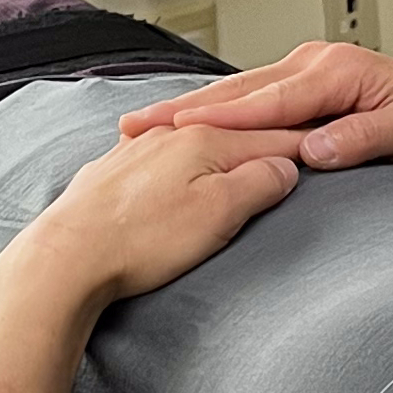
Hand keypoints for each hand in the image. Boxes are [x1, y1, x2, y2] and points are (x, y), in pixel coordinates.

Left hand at [6, 117, 301, 315]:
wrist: (66, 257)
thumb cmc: (141, 241)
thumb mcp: (220, 214)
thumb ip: (260, 183)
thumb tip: (284, 167)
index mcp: (203, 139)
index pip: (271, 136)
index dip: (303, 145)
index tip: (326, 147)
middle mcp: (169, 135)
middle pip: (232, 135)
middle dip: (264, 143)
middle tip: (295, 150)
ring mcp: (136, 151)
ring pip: (193, 144)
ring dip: (221, 153)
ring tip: (242, 157)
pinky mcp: (111, 174)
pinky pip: (159, 160)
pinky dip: (181, 165)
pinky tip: (178, 174)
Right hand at [119, 41, 392, 192]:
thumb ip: (364, 137)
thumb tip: (317, 149)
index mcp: (337, 70)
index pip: (267, 100)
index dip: (219, 118)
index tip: (176, 131)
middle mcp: (317, 64)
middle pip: (239, 91)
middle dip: (184, 108)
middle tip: (135, 126)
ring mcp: (310, 73)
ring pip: (240, 93)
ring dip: (193, 109)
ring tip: (146, 126)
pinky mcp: (307, 88)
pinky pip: (253, 99)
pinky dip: (217, 111)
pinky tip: (188, 125)